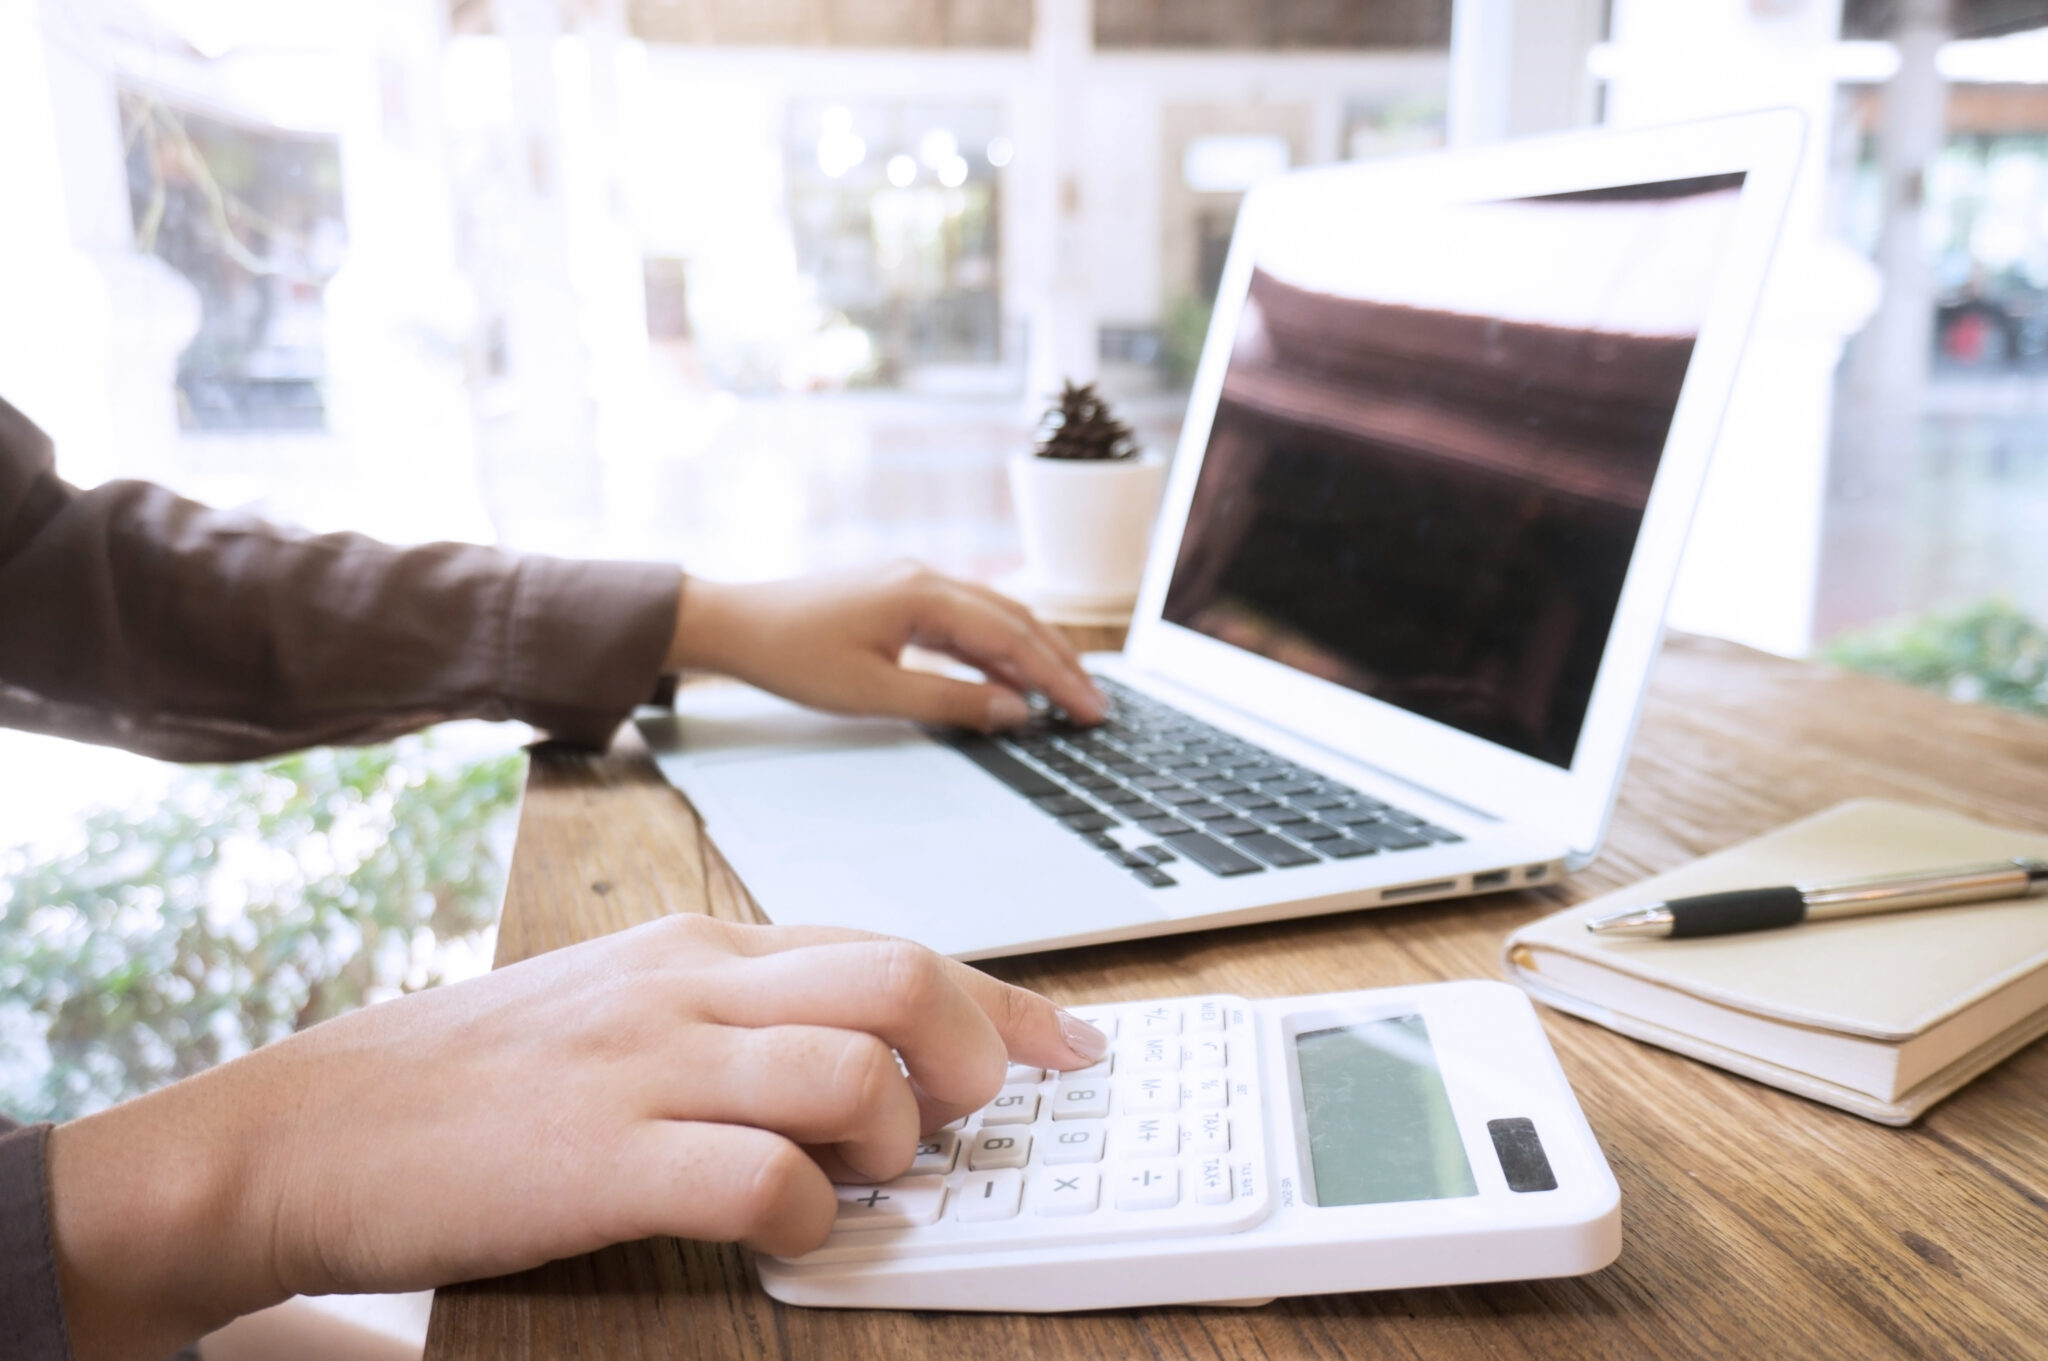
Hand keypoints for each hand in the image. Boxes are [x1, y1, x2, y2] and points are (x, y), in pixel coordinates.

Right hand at [47, 916, 1109, 1360]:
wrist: (305, 1131)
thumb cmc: (473, 1082)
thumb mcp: (616, 1008)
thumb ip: (735, 1018)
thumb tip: (860, 1060)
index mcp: (697, 946)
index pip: (891, 946)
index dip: (999, 1004)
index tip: (1064, 1047)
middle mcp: (687, 984)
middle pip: (900, 979)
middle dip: (975, 1055)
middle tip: (972, 1122)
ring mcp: (646, 1066)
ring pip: (853, 1068)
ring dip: (893, 1138)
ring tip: (861, 1175)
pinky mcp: (603, 1158)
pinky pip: (765, 1181)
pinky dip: (809, 1215)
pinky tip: (783, 1226)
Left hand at [665, 562, 1108, 729]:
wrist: (735, 624)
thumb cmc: (793, 657)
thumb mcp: (873, 694)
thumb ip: (949, 701)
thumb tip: (1014, 711)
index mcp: (924, 595)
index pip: (1013, 637)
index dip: (1058, 677)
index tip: (1091, 710)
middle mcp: (928, 578)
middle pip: (1017, 620)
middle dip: (1060, 665)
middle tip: (1096, 707)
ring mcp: (916, 583)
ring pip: (996, 617)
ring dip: (1033, 655)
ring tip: (1067, 695)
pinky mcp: (903, 597)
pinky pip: (967, 621)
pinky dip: (997, 650)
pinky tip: (1010, 680)